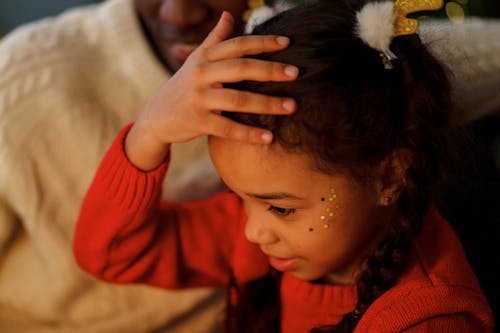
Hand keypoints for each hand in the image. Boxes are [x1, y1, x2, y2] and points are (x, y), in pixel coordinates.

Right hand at [126, 11, 297, 169]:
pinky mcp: (198, 122)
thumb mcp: (196, 60)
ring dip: (267, 103)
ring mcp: (199, 99)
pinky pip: (228, 128)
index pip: (237, 45)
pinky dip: (249, 134)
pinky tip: (269, 137)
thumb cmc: (183, 86)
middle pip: (241, 68)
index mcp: (204, 58)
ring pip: (238, 100)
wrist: (156, 116)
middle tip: (296, 72)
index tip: (288, 43)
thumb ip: (214, 39)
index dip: (262, 42)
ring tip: (292, 106)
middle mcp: (201, 74)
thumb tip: (229, 15)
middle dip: (270, 70)